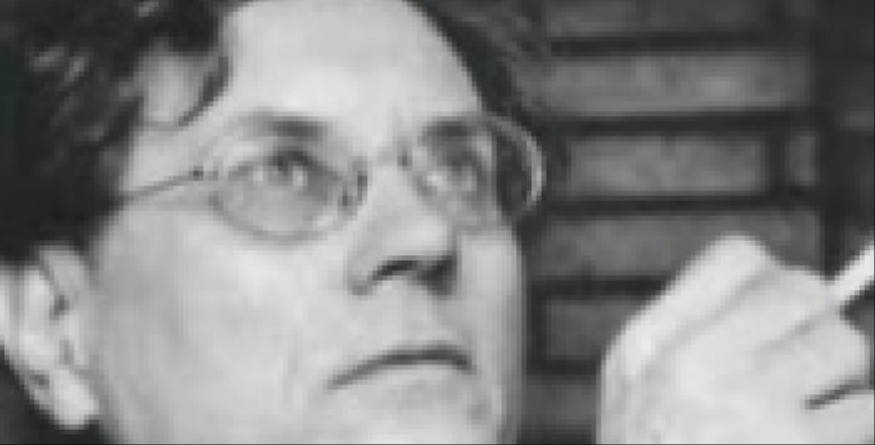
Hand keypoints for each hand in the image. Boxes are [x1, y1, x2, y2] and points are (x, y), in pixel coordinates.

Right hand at [598, 236, 873, 443]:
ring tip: (805, 420)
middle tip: (802, 365)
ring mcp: (753, 410)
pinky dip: (854, 429)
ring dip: (842, 383)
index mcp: (650, 346)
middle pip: (802, 291)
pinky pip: (867, 413)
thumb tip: (773, 292)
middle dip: (815, 325)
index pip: (736, 259)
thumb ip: (690, 336)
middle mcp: (698, 367)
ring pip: (847, 348)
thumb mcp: (635, 392)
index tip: (774, 310)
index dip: (768, 278)